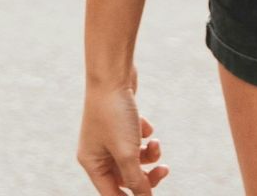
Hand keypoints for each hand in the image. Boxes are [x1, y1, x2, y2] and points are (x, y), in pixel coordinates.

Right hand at [78, 67, 169, 194]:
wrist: (113, 73)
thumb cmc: (114, 114)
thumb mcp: (127, 153)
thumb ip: (136, 180)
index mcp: (92, 163)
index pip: (111, 193)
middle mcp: (97, 151)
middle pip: (125, 177)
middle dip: (146, 175)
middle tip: (164, 171)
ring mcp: (108, 136)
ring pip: (133, 158)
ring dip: (149, 154)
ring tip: (156, 143)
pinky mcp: (120, 122)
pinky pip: (136, 139)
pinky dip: (144, 136)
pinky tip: (145, 124)